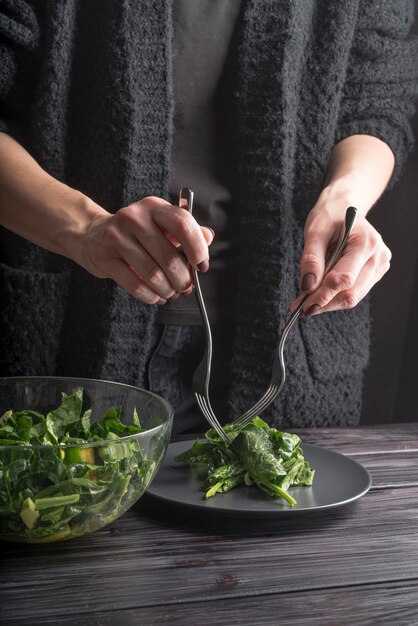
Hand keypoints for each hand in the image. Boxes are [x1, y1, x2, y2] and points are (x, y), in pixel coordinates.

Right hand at [80, 196, 213, 303]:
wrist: (90, 234)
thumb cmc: (134, 232)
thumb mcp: (159, 223)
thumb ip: (186, 230)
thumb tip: (208, 237)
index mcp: (154, 208)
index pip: (182, 223)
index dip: (197, 248)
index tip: (202, 266)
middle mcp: (134, 219)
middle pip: (169, 256)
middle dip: (183, 279)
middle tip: (186, 287)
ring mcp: (117, 238)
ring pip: (153, 274)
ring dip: (167, 290)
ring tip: (172, 293)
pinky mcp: (105, 258)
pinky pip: (135, 285)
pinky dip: (150, 296)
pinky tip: (156, 297)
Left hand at [290, 205, 390, 315]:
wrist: (344, 206)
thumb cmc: (330, 215)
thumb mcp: (315, 232)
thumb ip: (311, 259)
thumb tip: (307, 287)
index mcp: (366, 243)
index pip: (344, 278)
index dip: (323, 295)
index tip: (303, 307)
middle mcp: (378, 256)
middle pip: (351, 292)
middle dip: (324, 303)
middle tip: (301, 309)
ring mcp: (379, 265)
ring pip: (353, 296)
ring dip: (329, 303)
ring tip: (307, 302)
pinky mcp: (375, 273)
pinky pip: (354, 292)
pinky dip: (335, 296)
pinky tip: (321, 293)